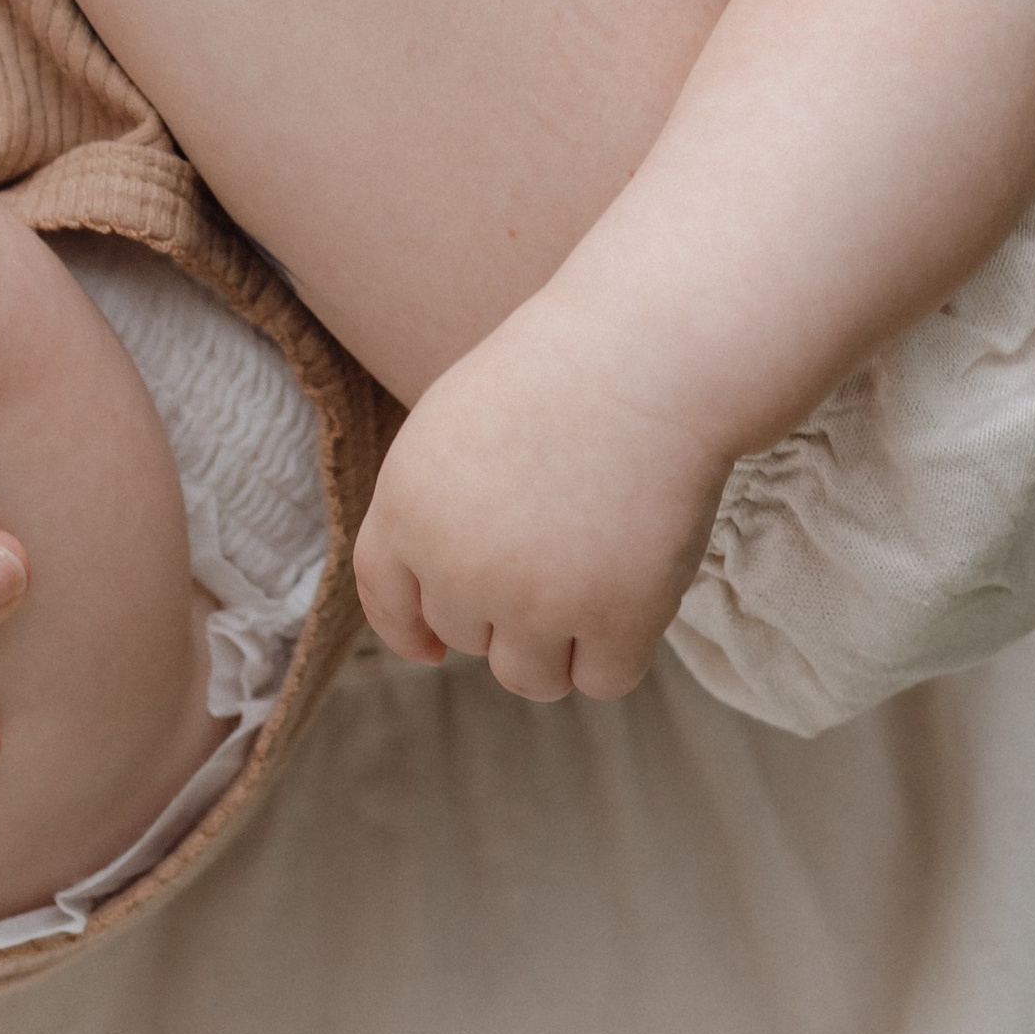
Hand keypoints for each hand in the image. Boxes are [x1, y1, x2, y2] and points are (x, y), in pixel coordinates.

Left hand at [352, 295, 727, 703]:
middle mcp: (458, 564)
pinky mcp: (615, 619)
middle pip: (468, 638)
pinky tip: (639, 583)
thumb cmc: (560, 378)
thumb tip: (434, 628)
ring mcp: (536, 599)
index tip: (433, 648)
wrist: (647, 354)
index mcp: (408, 506)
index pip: (387, 600)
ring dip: (559, 643)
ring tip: (596, 567)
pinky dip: (622, 647)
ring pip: (530, 678)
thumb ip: (433, 518)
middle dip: (506, 607)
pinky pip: (604, 679)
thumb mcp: (455, 430)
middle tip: (559, 534)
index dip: (409, 630)